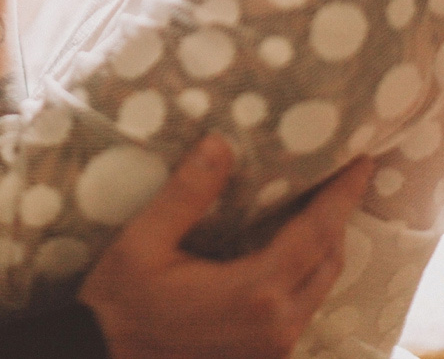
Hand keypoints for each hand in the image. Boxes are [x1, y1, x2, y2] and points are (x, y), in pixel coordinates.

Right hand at [79, 136, 372, 358]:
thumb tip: (219, 143)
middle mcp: (277, 324)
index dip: (341, 194)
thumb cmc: (120, 304)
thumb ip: (186, 193)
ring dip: (325, 242)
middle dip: (340, 214)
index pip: (316, 233)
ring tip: (321, 200)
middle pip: (329, 260)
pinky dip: (307, 268)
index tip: (360, 160)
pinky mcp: (263, 355)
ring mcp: (273, 347)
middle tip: (342, 172)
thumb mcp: (143, 242)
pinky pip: (302, 305)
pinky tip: (291, 244)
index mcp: (255, 292)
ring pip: (320, 286)